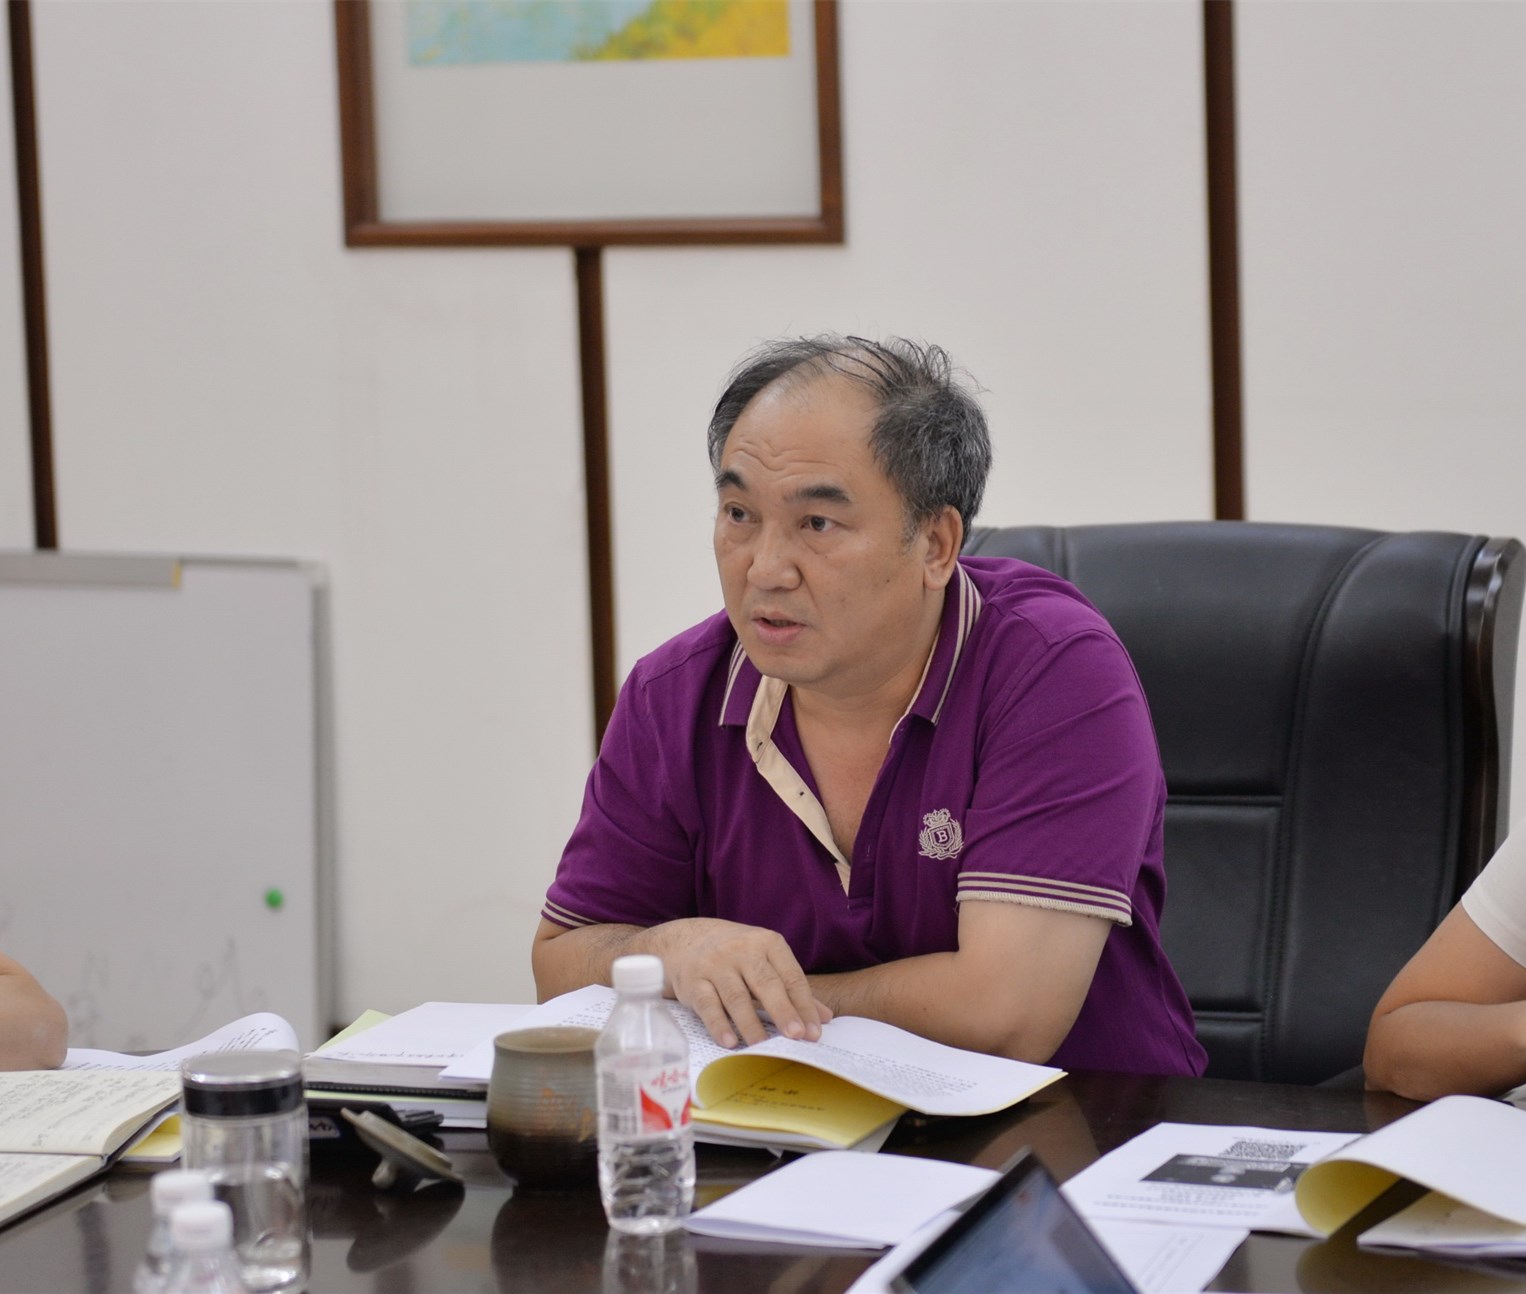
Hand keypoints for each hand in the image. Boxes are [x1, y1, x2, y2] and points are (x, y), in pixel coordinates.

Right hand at [645, 919, 831, 1047]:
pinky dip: (718, 1024)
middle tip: (796, 1036)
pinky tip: (730, 1042)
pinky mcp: (693, 981)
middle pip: (766, 984)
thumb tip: (824, 1018)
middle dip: (783, 1011)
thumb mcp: (765, 960)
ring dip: (751, 1024)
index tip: (813, 1032)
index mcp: (766, 942)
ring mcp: (715, 964)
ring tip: (764, 1047)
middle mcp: (741, 950)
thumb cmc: (736, 954)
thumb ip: (793, 988)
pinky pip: (707, 1005)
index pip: (790, 976)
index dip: (803, 1005)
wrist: (685, 939)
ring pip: (737, 997)